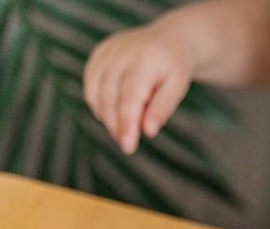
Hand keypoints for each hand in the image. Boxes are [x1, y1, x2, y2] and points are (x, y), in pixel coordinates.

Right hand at [84, 18, 195, 153]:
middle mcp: (121, 53)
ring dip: (106, 118)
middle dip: (116, 126)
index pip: (130, 97)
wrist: (168, 40)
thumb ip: (162, 108)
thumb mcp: (178, 87)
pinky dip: (98, 105)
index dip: (127, 124)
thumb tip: (148, 132)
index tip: (128, 147)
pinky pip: (91, 85)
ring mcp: (107, 52)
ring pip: (96, 93)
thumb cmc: (174, 69)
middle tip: (127, 146)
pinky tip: (112, 115)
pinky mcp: (98, 54)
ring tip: (123, 131)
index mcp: (145, 60)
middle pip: (110, 98)